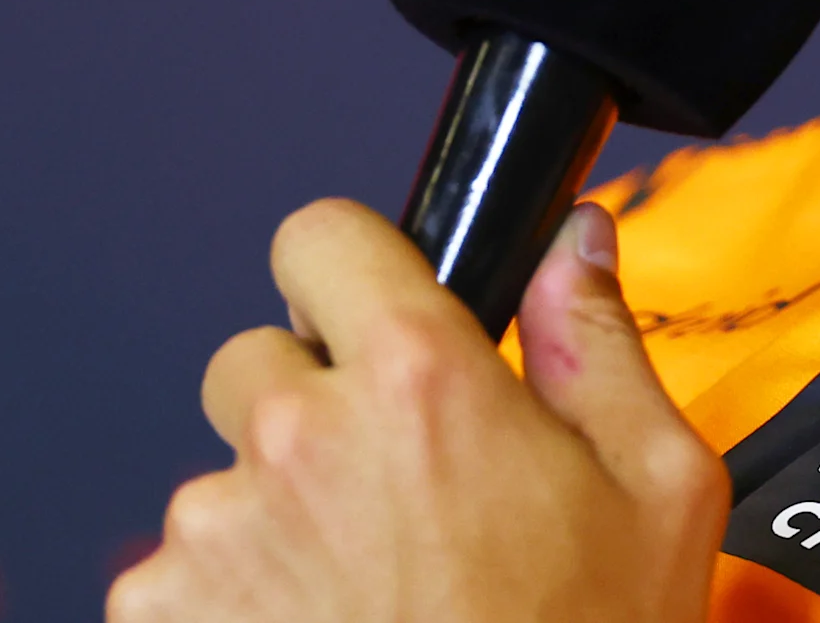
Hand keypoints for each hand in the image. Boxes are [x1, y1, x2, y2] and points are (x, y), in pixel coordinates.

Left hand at [109, 198, 725, 622]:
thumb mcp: (654, 490)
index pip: (320, 235)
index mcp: (417, 381)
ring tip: (366, 590)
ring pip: (223, 477)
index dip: (355, 270)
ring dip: (275, 514)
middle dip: (315, 405)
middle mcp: (299, 440)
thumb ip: (596, 341)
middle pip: (258, 359)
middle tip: (394, 489)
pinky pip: (178, 572)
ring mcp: (218, 534)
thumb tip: (570, 245)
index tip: (377, 311)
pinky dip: (232, 599)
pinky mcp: (165, 616)